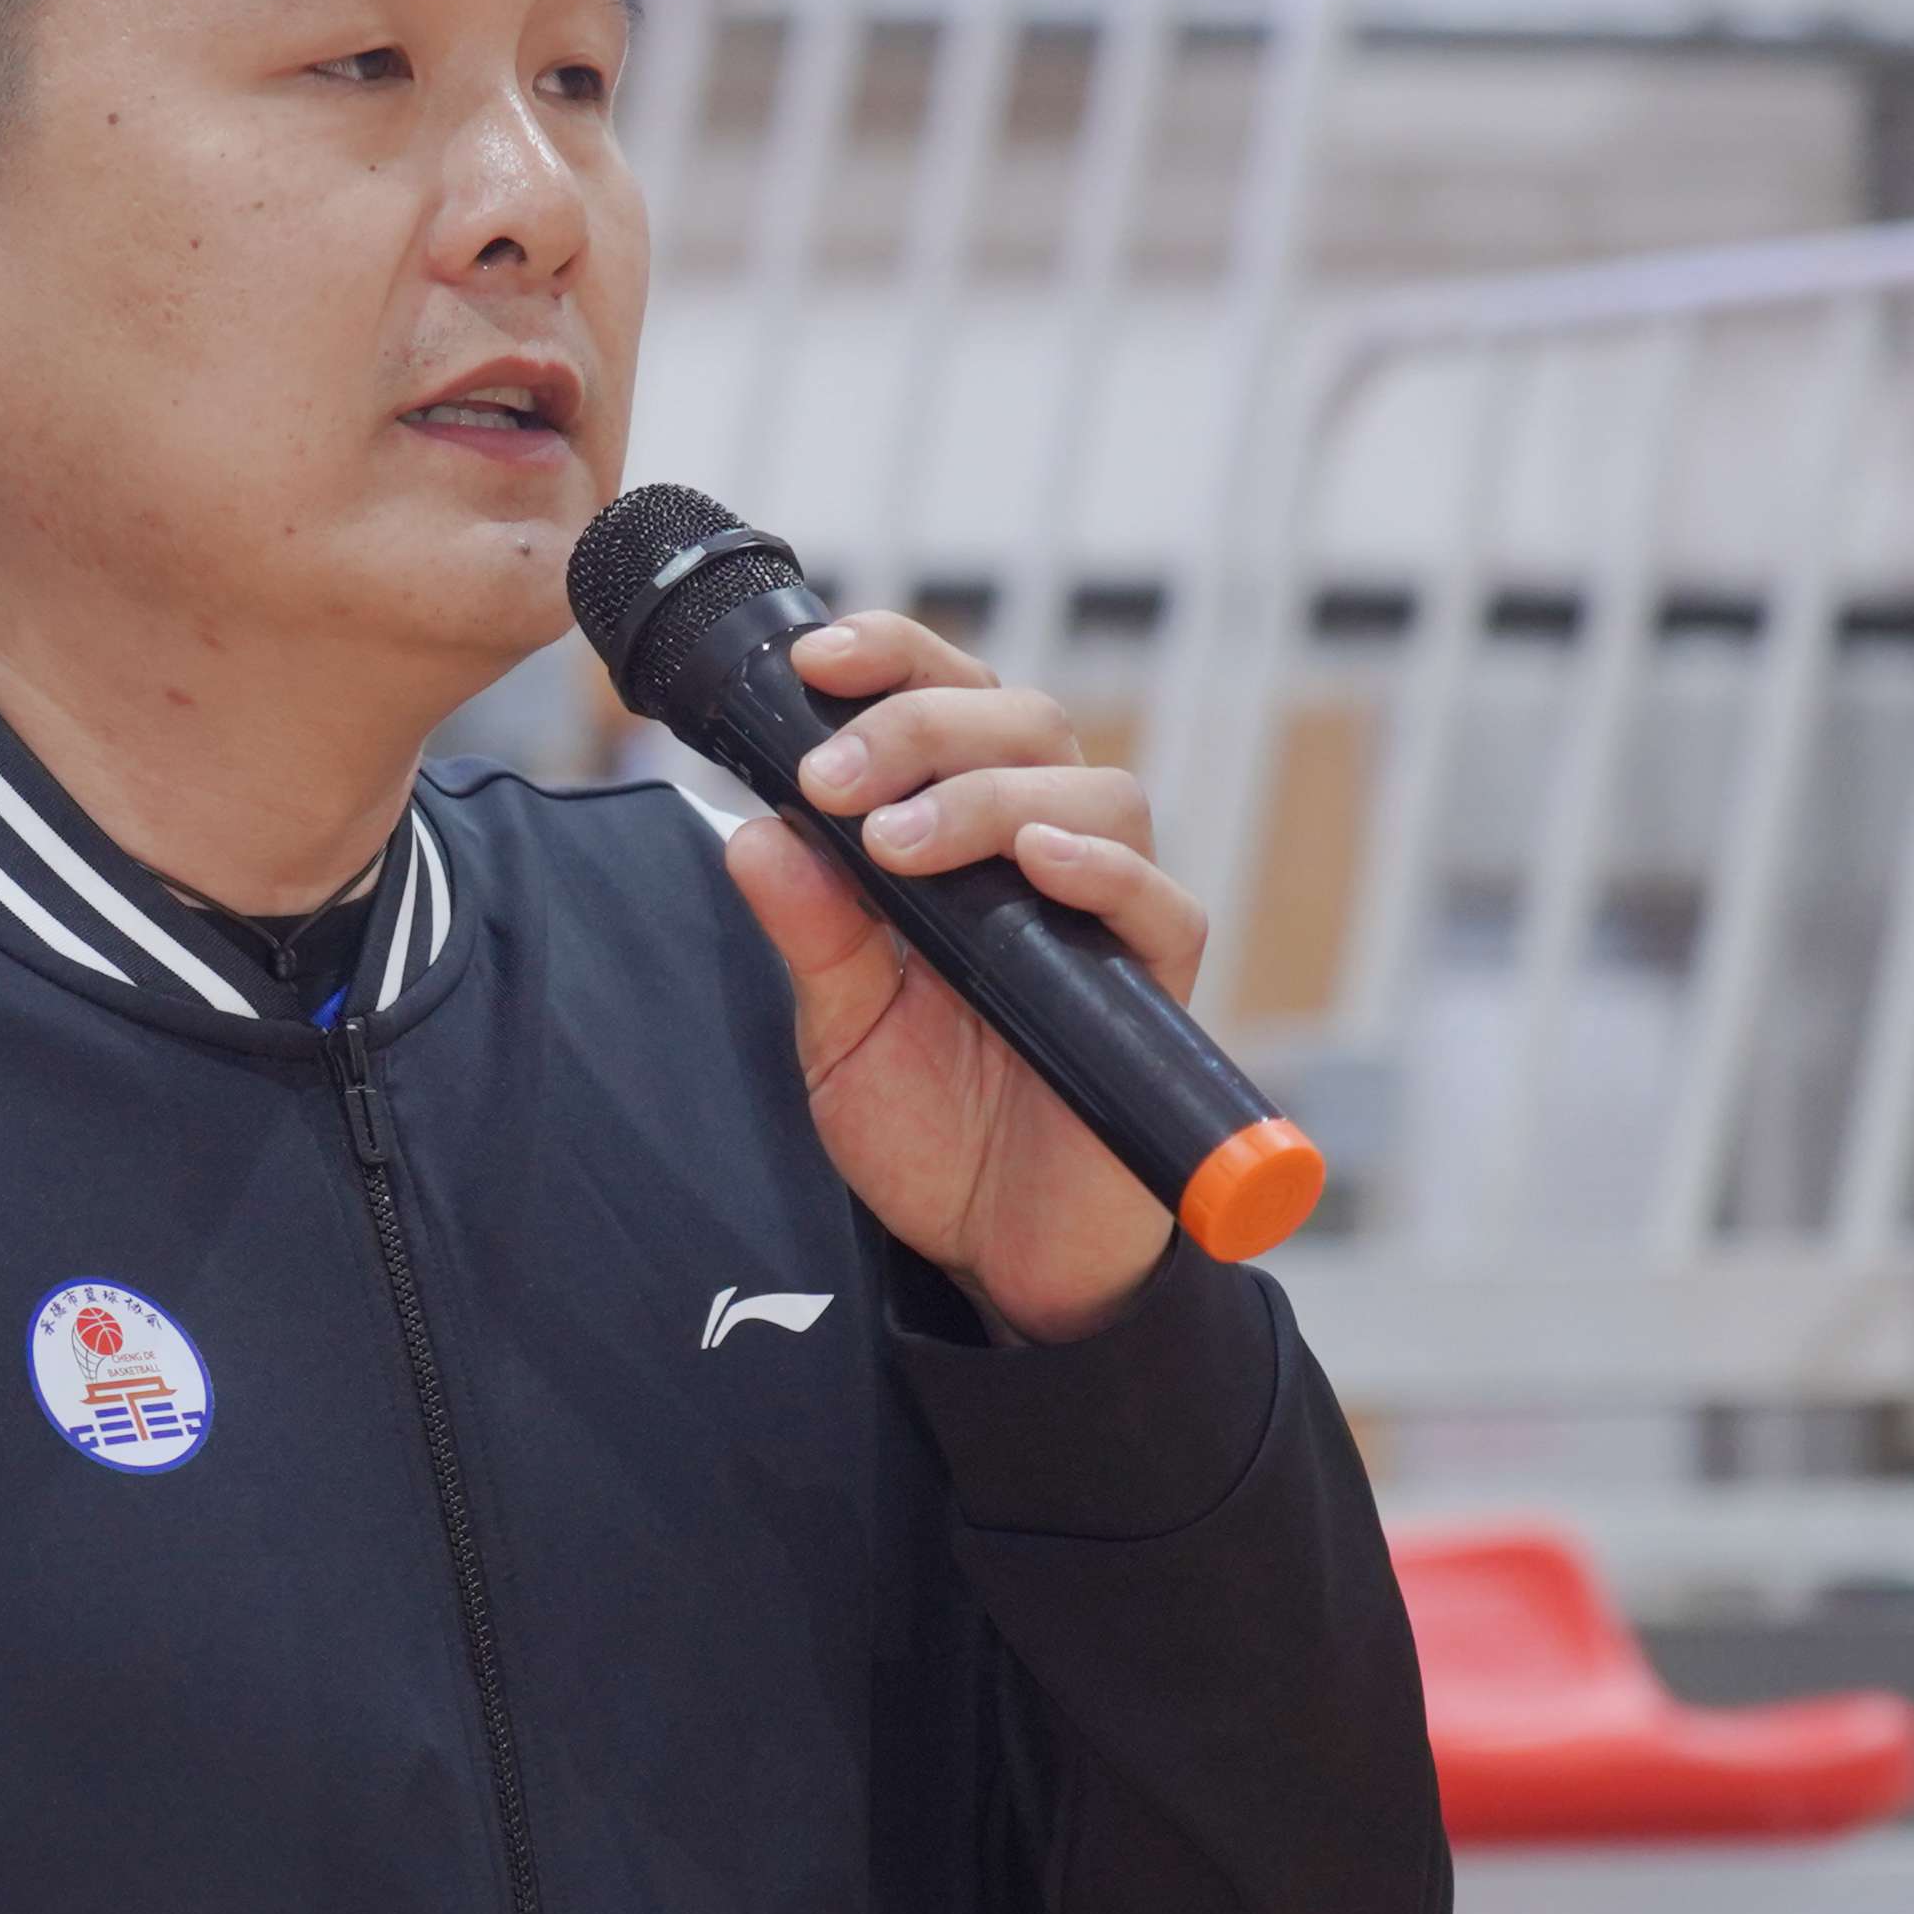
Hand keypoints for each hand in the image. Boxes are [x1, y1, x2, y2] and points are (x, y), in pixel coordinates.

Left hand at [721, 612, 1205, 1345]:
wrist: (997, 1256)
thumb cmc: (931, 1129)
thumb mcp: (837, 1030)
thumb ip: (808, 933)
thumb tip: (752, 832)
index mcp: (964, 837)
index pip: (949, 700)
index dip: (894, 657)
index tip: (816, 659)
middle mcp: (1044, 855)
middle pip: (1024, 721)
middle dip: (923, 725)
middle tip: (837, 780)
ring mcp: (1107, 919)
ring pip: (1096, 790)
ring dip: (991, 794)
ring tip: (901, 844)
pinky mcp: (1156, 991)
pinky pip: (1160, 904)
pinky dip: (1102, 870)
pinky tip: (1037, 862)